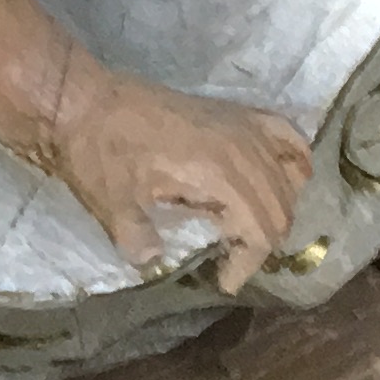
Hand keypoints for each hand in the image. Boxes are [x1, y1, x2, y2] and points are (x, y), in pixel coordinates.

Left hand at [50, 76, 311, 293]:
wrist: (85, 99)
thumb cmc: (98, 150)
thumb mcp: (111, 203)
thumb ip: (138, 240)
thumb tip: (154, 263)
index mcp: (219, 171)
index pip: (261, 230)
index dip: (247, 264)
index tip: (222, 281)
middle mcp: (242, 146)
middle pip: (281, 207)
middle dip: (261, 243)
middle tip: (229, 260)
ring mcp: (241, 124)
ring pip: (289, 176)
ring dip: (278, 208)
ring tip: (246, 228)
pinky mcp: (234, 111)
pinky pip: (284, 134)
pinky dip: (293, 159)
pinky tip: (288, 177)